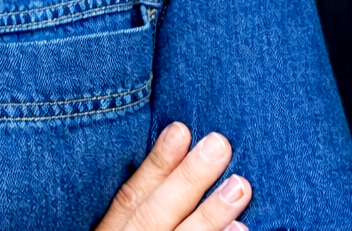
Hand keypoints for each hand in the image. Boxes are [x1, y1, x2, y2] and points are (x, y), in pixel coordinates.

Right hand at [96, 124, 251, 230]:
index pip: (130, 196)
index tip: (181, 130)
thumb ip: (137, 202)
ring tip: (240, 186)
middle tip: (219, 144)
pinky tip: (241, 229)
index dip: (157, 163)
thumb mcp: (117, 225)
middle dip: (188, 179)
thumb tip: (176, 144)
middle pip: (156, 214)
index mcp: (110, 230)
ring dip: (211, 214)